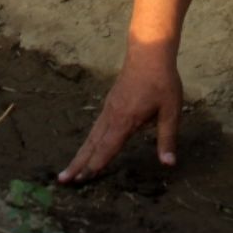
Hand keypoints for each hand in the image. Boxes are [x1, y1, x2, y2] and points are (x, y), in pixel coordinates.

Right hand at [58, 44, 182, 182]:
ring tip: (70, 169)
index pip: (107, 148)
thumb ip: (167, 138)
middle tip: (63, 180)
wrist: (148, 52)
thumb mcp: (170, 110)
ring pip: (91, 136)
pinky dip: (89, 141)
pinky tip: (89, 146)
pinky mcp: (110, 103)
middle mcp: (112, 116)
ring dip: (81, 154)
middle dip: (78, 164)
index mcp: (125, 120)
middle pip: (92, 145)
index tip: (82, 180)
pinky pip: (96, 127)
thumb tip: (168, 164)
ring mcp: (109, 109)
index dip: (96, 165)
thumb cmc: (162, 82)